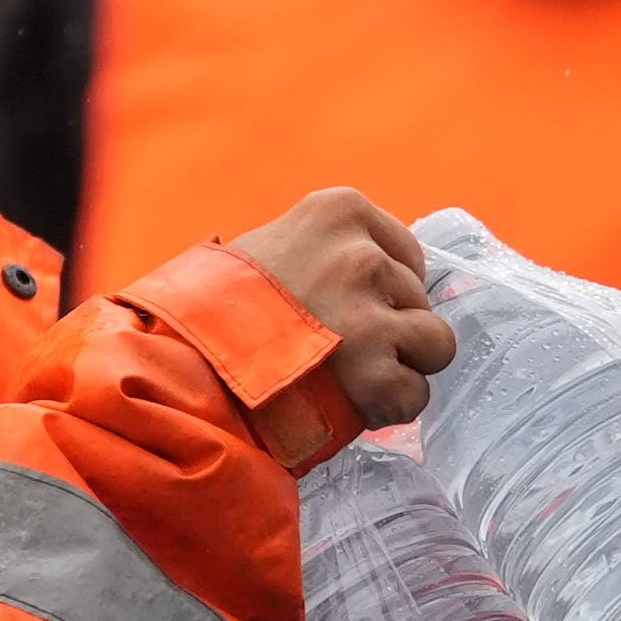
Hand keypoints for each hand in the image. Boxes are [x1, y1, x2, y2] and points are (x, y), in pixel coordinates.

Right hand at [229, 190, 455, 453]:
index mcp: (341, 211)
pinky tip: (346, 404)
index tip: (343, 310)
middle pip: (420, 299)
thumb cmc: (219, 311)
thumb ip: (330, 251)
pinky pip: (415, 395)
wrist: (185, 368)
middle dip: (390, 329)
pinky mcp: (375, 374)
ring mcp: (370, 316)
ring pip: (435, 345)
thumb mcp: (275, 245)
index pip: (406, 253)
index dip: (382, 291)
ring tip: (347, 377)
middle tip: (334, 349)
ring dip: (401, 367)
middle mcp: (361, 256)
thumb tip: (384, 270)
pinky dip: (388, 409)